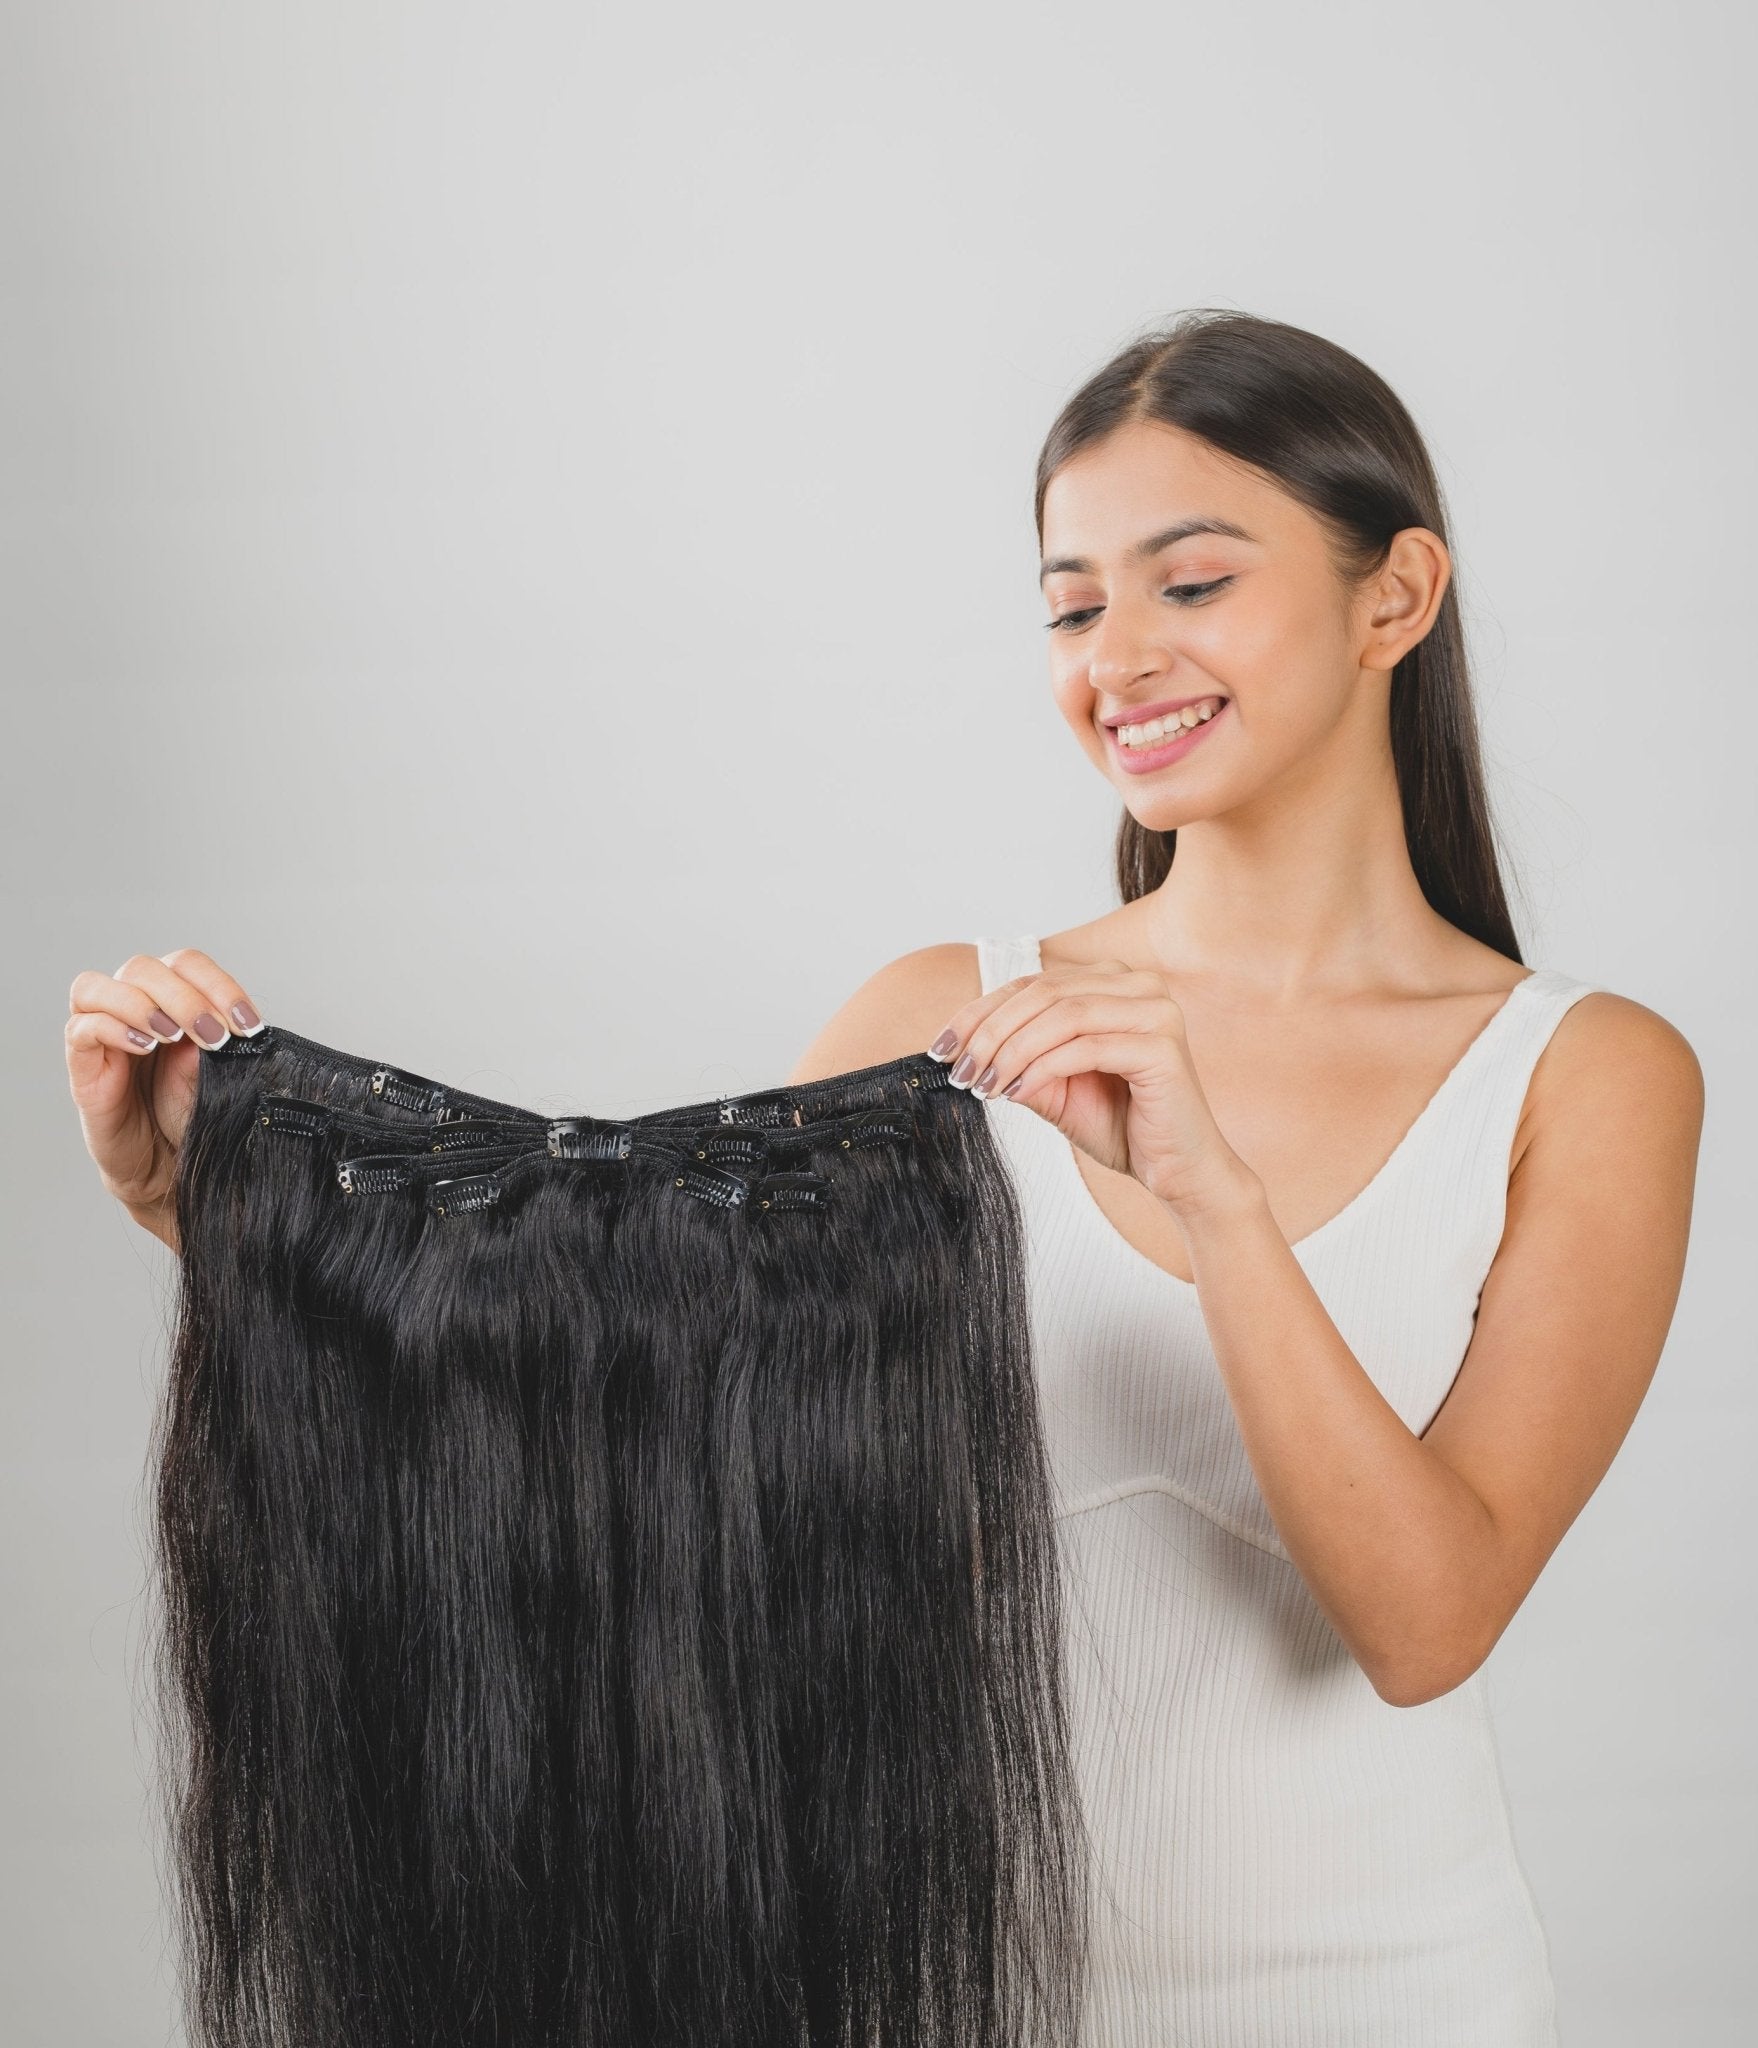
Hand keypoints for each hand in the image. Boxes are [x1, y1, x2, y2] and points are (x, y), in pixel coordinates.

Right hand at [65, 948, 266, 1250]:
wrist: (169, 1164)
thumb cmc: (191, 1111)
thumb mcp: (216, 1076)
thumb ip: (214, 1047)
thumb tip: (217, 1024)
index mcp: (172, 998)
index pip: (187, 964)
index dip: (220, 986)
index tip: (249, 1025)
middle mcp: (134, 1006)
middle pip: (144, 968)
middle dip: (186, 997)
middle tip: (216, 1035)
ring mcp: (103, 1032)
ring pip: (98, 986)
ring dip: (142, 1004)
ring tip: (175, 1035)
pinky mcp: (83, 1063)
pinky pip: (82, 1027)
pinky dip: (113, 1028)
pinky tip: (144, 1046)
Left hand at [928, 959, 1256, 1217]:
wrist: (1179, 1173)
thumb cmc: (1123, 1126)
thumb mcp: (1056, 1088)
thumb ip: (1018, 1060)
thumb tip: (963, 1048)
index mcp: (1114, 983)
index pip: (1033, 984)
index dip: (980, 1012)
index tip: (942, 1047)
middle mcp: (1139, 985)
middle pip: (1044, 993)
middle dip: (990, 1031)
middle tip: (959, 1069)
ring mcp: (1156, 1011)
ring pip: (1062, 1015)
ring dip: (1011, 1050)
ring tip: (982, 1084)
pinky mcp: (1162, 1046)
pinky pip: (1086, 1047)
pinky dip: (1042, 1068)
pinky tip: (1016, 1093)